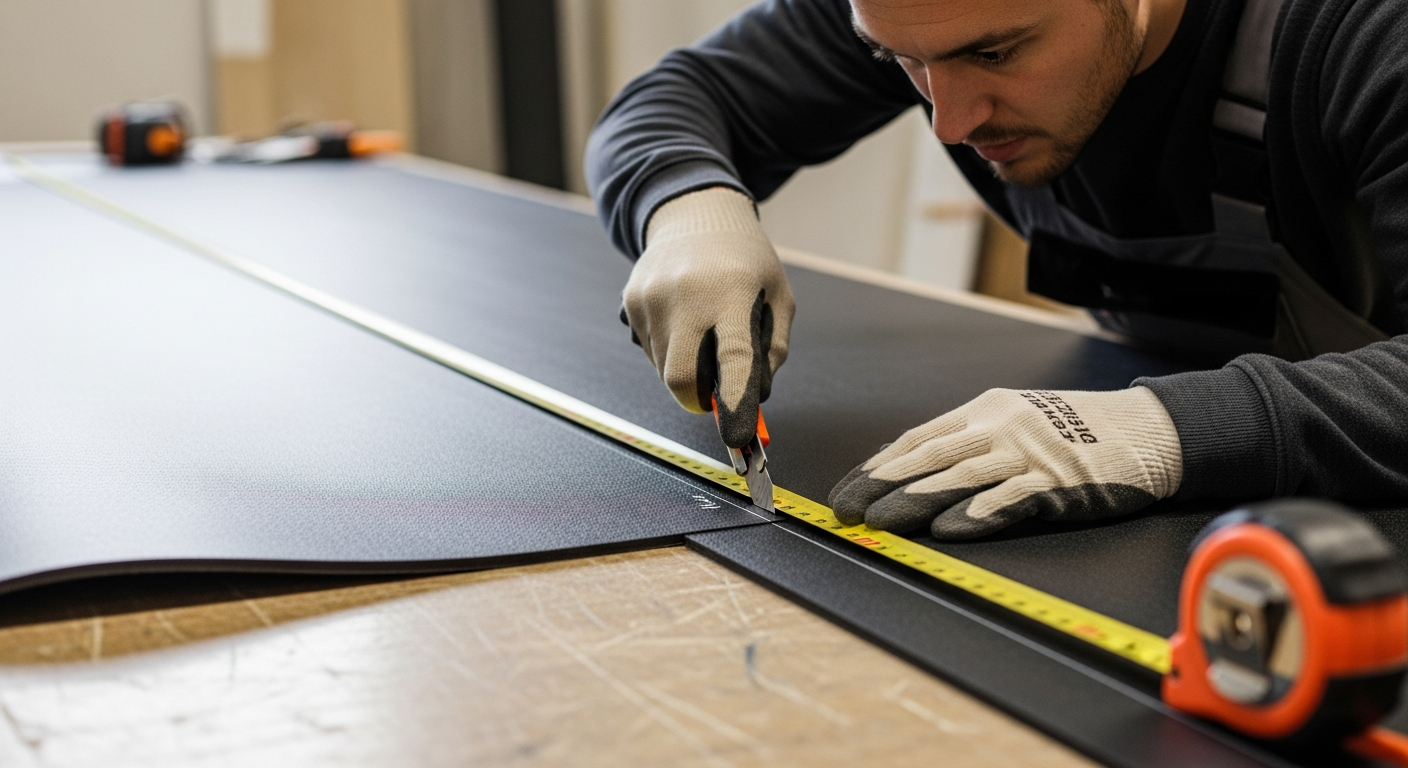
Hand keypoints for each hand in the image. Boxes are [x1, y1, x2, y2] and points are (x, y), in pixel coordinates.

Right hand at [621, 187, 794, 447]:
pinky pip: (650, 351)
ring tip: (702, 332)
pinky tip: (683, 321)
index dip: (734, 404)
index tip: (737, 438)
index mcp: (732, 291)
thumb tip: (752, 401)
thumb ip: (771, 352)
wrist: (695, 216)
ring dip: (686, 369)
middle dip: (698, 399)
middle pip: (681, 377)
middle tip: (716, 394)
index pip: (733, 359)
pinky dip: (669, 352)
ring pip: (664, 369)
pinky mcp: (631, 301)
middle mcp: (686, 294)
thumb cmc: (746, 263)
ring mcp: (652, 297)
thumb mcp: (779, 298)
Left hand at [829, 387, 1182, 539]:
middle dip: (880, 484)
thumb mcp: (1014, 425)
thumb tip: (908, 474)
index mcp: (983, 412)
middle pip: (928, 456)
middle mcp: (1000, 427)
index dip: (877, 465)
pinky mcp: (1059, 481)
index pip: (917, 438)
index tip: (845, 490)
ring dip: (914, 501)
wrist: (1149, 430)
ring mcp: (1029, 452)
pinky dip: (977, 513)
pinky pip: (1011, 498)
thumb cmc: (1075, 433)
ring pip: (960, 476)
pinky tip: (947, 529)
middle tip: (845, 509)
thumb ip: (967, 447)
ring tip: (879, 523)